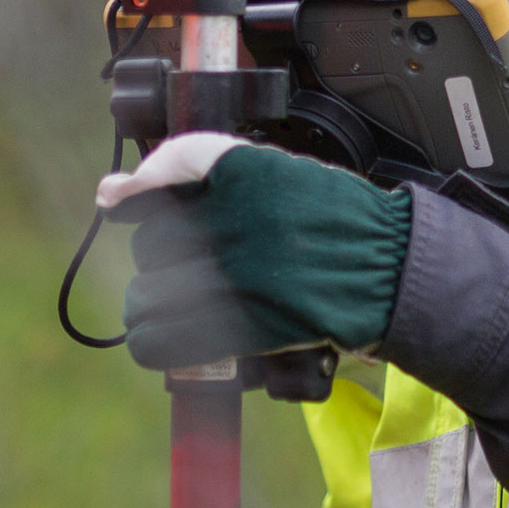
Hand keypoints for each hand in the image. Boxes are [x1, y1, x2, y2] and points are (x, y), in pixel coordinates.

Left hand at [107, 136, 411, 370]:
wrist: (395, 270)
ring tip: (175, 306)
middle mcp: (237, 220)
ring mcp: (237, 277)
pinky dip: (154, 340)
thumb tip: (113, 191)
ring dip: (150, 302)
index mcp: (250, 173)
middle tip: (185, 265)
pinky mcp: (238, 327)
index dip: (138, 188)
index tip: (121, 199)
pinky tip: (166, 335)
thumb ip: (214, 173)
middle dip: (158, 254)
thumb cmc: (346, 222)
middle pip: (152, 238)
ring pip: (146, 293)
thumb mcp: (285, 173)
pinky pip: (161, 338)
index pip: (170, 167)